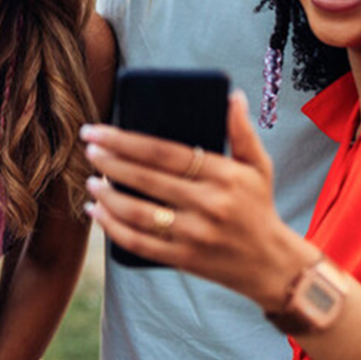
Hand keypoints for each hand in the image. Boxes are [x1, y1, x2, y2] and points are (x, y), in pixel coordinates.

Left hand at [82, 94, 308, 309]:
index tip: (98, 131)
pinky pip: (140, 244)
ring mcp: (194, 235)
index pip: (164, 152)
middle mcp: (208, 205)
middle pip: (146, 179)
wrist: (272, 264)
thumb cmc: (259, 206)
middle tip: (88, 149)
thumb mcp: (258, 166)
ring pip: (138, 213)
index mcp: (223, 176)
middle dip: (109, 162)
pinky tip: (96, 213)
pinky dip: (112, 228)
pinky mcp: (184, 260)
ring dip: (107, 196)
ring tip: (89, 181)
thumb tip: (231, 95)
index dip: (126, 140)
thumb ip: (241, 131)